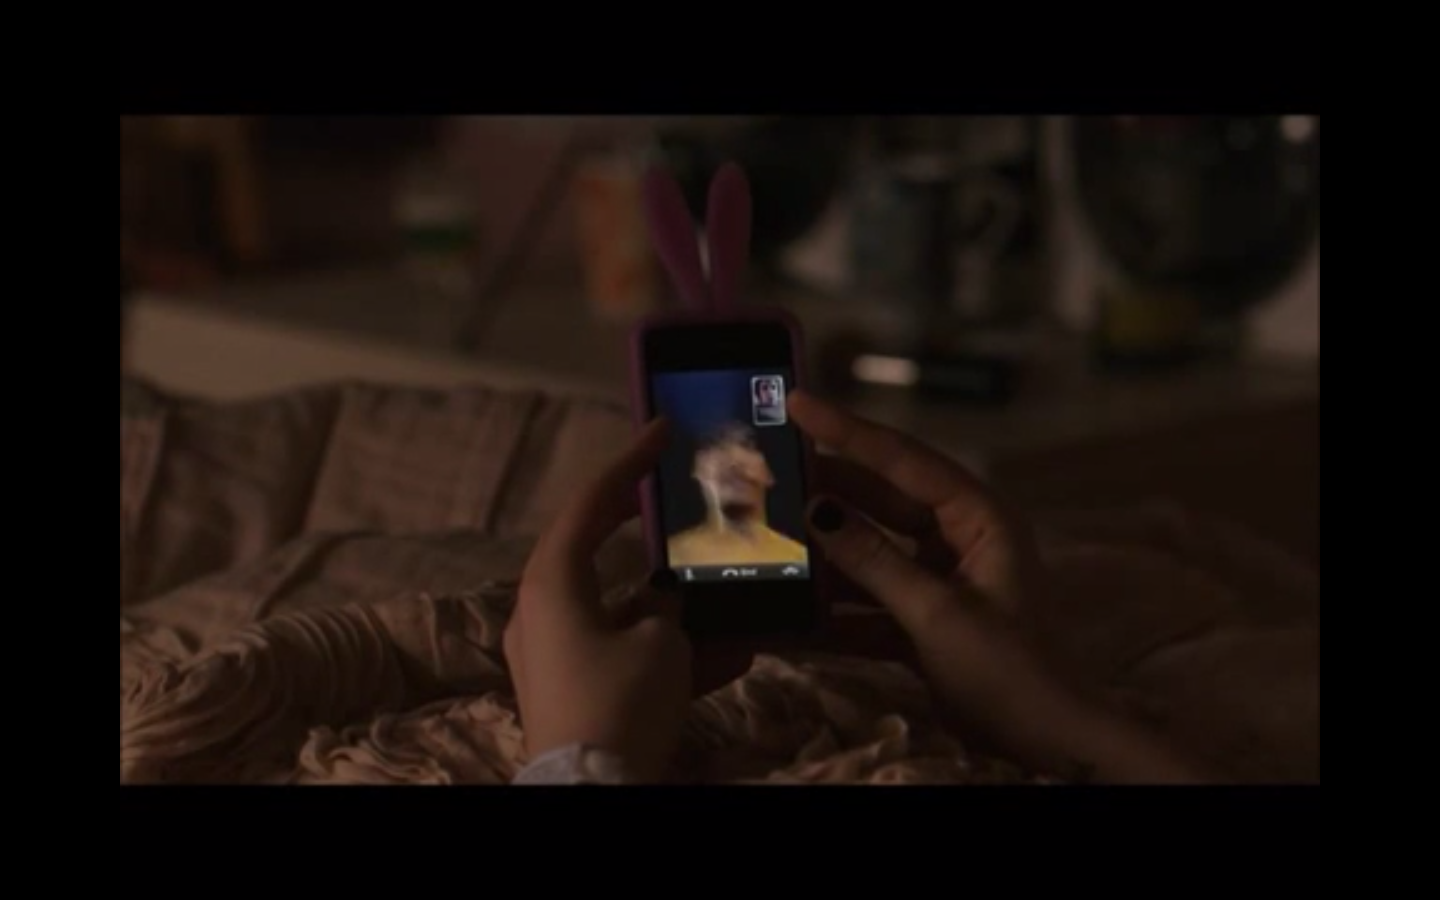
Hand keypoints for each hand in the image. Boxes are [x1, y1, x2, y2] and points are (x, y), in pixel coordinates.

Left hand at [505, 419, 693, 781]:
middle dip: (645, 530)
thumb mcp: (659, 641)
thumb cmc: (617, 700)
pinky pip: (629, 657)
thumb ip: (667, 605)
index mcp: (551, 583)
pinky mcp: (579, 695)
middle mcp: (544, 613)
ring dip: (675, 603)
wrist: (592, 791)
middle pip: (598, 553)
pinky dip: (673, 651)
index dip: (629, 463)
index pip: (589, 504)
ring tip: (729, 587)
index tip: (662, 430)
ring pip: (623, 611)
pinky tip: (737, 652)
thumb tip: (664, 600)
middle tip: (678, 497)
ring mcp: (558, 657)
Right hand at [790, 391, 1209, 783]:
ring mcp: (942, 579)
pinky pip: (872, 601)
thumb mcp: (936, 613)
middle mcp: (961, 538)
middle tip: (768, 474)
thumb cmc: (1009, 671)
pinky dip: (837, 611)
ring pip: (871, 552)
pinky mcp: (925, 620)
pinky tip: (791, 616)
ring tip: (769, 541)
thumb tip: (817, 512)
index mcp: (980, 518)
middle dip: (826, 493)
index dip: (849, 430)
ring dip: (825, 557)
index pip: (905, 460)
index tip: (799, 402)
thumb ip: (873, 560)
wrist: (1048, 743)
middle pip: (881, 501)